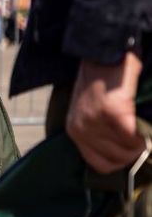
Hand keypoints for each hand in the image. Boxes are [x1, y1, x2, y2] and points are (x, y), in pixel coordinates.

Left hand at [67, 52, 145, 173]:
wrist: (101, 51)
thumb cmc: (100, 79)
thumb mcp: (90, 110)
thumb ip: (99, 131)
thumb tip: (121, 150)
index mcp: (74, 130)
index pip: (99, 165)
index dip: (120, 160)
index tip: (131, 149)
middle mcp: (81, 129)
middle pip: (117, 160)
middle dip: (135, 152)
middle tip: (142, 136)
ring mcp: (95, 122)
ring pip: (128, 150)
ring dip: (140, 142)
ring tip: (142, 128)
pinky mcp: (112, 112)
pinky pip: (132, 136)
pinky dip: (143, 132)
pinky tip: (140, 119)